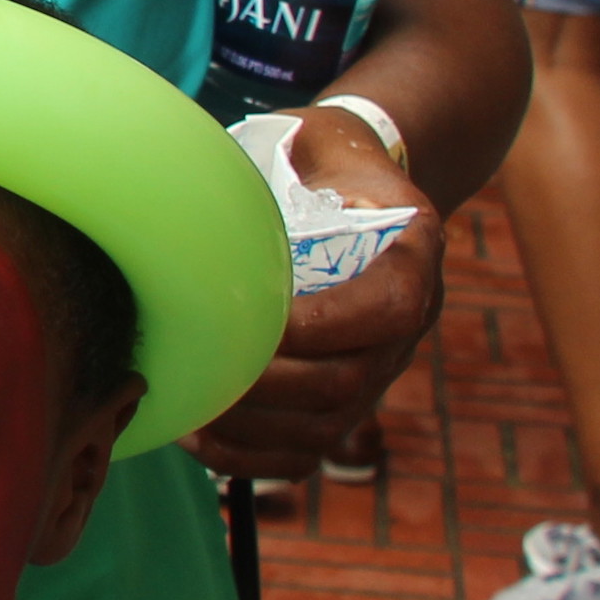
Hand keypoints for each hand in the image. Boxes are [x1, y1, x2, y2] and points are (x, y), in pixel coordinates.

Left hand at [191, 108, 442, 482]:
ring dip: (251, 432)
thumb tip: (223, 166)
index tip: (253, 323)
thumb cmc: (326, 161)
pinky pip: (307, 453)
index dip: (321, 327)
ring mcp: (377, 371)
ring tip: (187, 411)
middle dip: (267, 387)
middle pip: (347, 384)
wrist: (353, 191)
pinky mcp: (346, 402)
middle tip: (198, 373)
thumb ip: (297, 156)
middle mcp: (405, 329)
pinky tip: (200, 439)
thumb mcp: (324, 140)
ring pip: (324, 429)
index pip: (386, 311)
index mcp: (413, 261)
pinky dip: (253, 459)